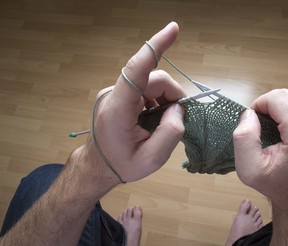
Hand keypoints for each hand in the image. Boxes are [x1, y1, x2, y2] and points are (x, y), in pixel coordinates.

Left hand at [85, 22, 185, 185]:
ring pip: (152, 82)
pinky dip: (157, 100)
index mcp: (118, 109)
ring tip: (161, 124)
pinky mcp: (119, 93)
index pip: (137, 69)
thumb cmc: (123, 164)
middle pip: (154, 79)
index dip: (156, 47)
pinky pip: (145, 87)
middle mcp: (114, 94)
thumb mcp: (152, 159)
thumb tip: (179, 108)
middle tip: (178, 120)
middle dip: (173, 96)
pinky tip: (154, 118)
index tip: (173, 29)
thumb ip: (170, 133)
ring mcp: (115, 92)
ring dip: (166, 99)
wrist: (98, 166)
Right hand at [233, 89, 287, 216]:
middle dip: (268, 108)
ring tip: (273, 134)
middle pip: (285, 96)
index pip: (276, 98)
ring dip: (278, 111)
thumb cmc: (277, 186)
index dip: (258, 107)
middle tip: (261, 131)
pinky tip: (285, 133)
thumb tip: (249, 113)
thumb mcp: (249, 169)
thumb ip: (243, 137)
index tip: (253, 128)